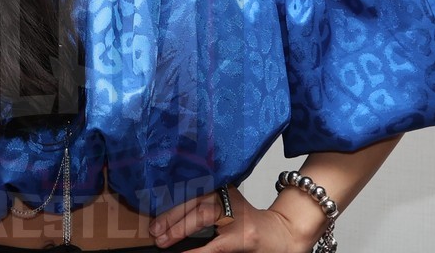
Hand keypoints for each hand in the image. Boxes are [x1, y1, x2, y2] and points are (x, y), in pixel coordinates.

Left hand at [149, 185, 313, 252]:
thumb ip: (201, 210)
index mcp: (220, 188)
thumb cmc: (249, 225)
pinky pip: (215, 244)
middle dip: (170, 216)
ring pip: (202, 215)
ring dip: (179, 229)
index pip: (191, 189)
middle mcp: (228, 197)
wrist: (282, 235)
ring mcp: (237, 215)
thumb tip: (166, 224)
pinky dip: (197, 250)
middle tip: (154, 230)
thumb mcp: (224, 209)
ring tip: (163, 240)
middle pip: (194, 200)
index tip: (152, 209)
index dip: (170, 199)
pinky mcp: (244, 235)